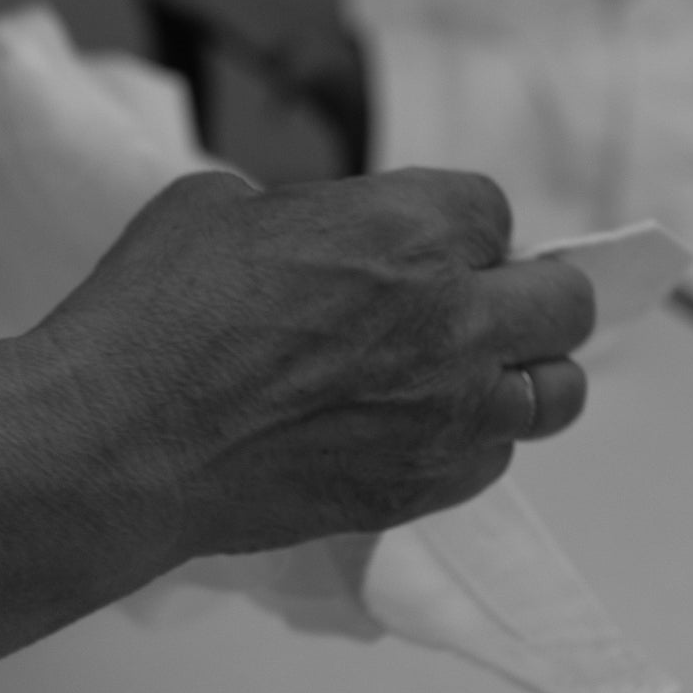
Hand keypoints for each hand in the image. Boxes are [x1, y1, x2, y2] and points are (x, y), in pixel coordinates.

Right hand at [37, 163, 596, 560]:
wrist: (128, 438)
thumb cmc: (161, 313)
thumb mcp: (229, 205)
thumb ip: (316, 219)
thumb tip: (329, 241)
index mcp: (415, 231)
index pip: (495, 213)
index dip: (462, 228)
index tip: (434, 245)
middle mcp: (456, 324)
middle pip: (564, 304)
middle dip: (534, 294)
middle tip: (491, 302)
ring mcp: (452, 416)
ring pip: (554, 395)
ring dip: (527, 376)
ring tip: (479, 373)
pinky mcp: (425, 487)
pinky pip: (494, 461)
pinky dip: (475, 442)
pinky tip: (426, 429)